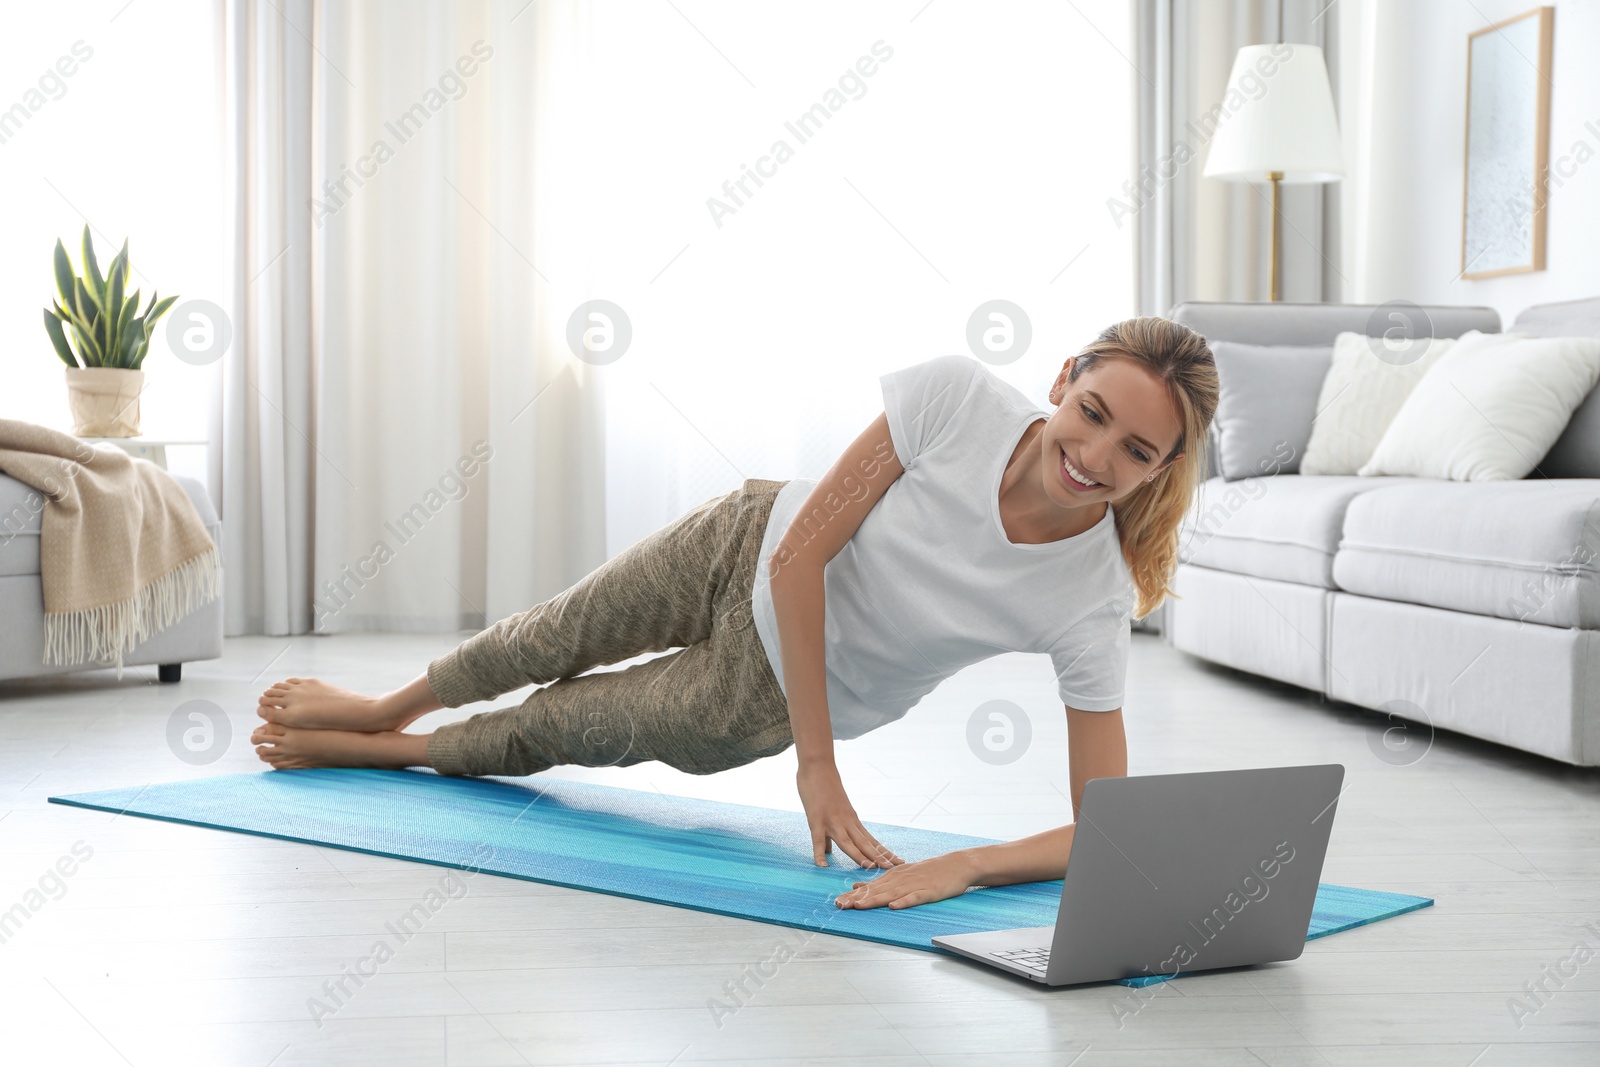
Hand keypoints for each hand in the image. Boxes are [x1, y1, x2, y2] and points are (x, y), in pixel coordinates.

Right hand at [795, 761, 903, 868]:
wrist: (818, 765)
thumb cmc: (825, 787)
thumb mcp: (835, 810)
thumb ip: (830, 834)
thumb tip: (828, 852)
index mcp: (852, 820)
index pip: (871, 840)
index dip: (883, 852)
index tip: (896, 863)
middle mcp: (846, 822)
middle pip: (865, 843)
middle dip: (878, 857)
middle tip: (892, 869)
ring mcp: (832, 821)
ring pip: (847, 842)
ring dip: (859, 856)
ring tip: (870, 868)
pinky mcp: (816, 819)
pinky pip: (818, 839)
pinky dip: (820, 853)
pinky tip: (823, 865)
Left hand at [833, 850, 978, 909]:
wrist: (955, 865)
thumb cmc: (928, 872)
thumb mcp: (901, 873)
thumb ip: (879, 881)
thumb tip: (856, 886)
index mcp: (892, 876)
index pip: (869, 887)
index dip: (852, 894)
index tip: (836, 901)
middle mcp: (900, 879)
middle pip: (875, 891)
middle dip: (856, 898)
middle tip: (839, 905)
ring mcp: (914, 885)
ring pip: (890, 894)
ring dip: (873, 900)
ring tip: (858, 906)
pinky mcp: (928, 892)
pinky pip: (914, 898)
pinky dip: (903, 902)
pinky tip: (893, 906)